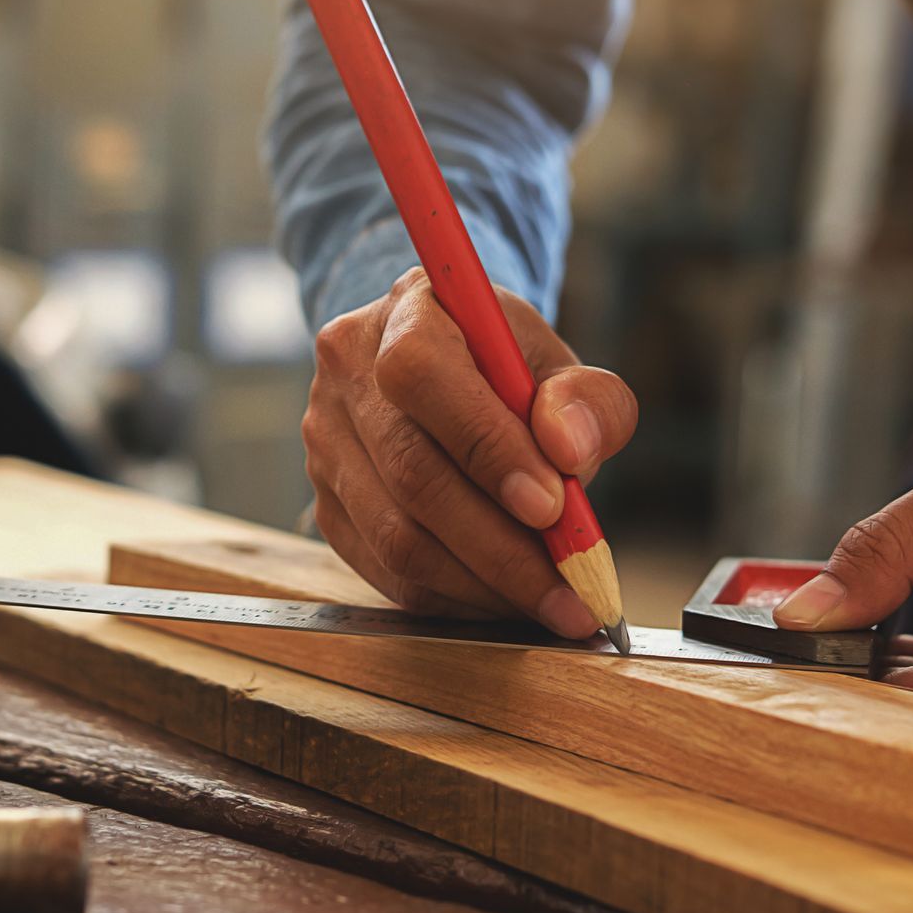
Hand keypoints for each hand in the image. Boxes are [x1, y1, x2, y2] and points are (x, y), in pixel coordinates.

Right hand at [303, 266, 637, 636]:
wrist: (444, 369)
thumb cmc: (506, 368)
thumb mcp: (560, 364)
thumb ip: (587, 399)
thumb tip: (569, 450)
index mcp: (405, 312)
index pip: (423, 375)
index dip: (486, 447)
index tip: (552, 505)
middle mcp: (347, 373)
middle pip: (411, 472)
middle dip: (501, 544)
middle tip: (571, 584)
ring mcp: (326, 443)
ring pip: (397, 536)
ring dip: (483, 583)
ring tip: (552, 601)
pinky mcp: (326, 505)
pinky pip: (386, 571)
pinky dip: (454, 598)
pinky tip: (505, 600)